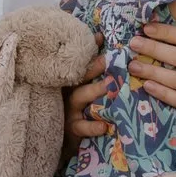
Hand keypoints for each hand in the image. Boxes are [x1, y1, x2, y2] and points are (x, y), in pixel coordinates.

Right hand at [63, 34, 107, 153]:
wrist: (65, 140)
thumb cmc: (78, 109)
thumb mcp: (82, 86)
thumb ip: (90, 64)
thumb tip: (99, 36)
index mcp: (71, 81)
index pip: (80, 63)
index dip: (89, 50)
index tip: (101, 38)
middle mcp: (67, 92)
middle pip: (79, 76)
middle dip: (94, 68)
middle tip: (110, 59)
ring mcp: (68, 110)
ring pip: (79, 98)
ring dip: (95, 91)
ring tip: (110, 87)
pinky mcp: (71, 129)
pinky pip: (81, 127)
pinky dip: (92, 127)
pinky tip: (104, 125)